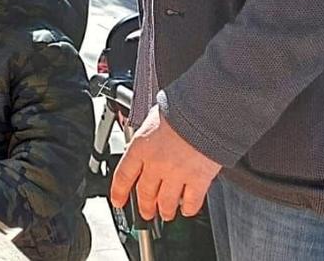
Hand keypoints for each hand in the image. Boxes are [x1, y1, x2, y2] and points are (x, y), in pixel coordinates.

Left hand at [109, 108, 222, 222]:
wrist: (205, 110)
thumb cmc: (180, 109)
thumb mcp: (152, 118)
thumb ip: (147, 135)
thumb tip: (144, 140)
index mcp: (141, 147)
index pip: (123, 176)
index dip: (119, 192)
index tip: (118, 201)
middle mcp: (156, 164)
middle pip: (145, 193)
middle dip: (144, 207)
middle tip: (146, 213)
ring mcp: (177, 174)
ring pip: (166, 202)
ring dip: (165, 210)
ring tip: (165, 213)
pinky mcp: (198, 179)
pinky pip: (191, 201)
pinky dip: (189, 208)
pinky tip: (187, 209)